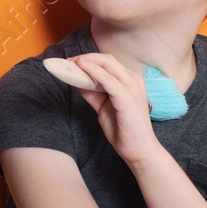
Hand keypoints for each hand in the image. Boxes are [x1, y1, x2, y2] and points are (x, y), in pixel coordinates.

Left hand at [70, 53, 161, 167]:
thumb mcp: (104, 107)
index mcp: (130, 81)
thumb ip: (93, 93)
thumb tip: (77, 81)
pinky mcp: (127, 97)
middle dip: (85, 58)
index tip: (71, 62)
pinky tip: (81, 68)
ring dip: (87, 62)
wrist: (139, 149)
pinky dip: (93, 71)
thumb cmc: (124, 130)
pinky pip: (107, 80)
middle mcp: (133, 80)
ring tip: (70, 63)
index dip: (89, 59)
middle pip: (107, 60)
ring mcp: (132, 87)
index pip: (108, 62)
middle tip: (67, 61)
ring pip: (107, 65)